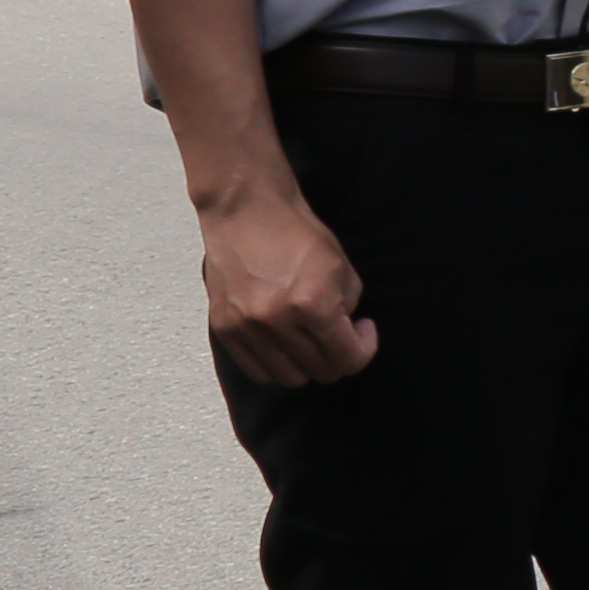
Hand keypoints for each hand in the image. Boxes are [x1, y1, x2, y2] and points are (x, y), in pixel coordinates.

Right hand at [199, 178, 376, 386]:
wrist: (245, 211)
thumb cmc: (298, 233)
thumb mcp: (342, 266)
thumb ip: (349, 307)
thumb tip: (347, 335)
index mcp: (313, 305)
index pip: (349, 359)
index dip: (364, 350)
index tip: (363, 331)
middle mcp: (277, 322)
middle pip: (321, 372)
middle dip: (338, 357)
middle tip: (338, 334)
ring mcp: (246, 328)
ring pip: (288, 378)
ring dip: (307, 365)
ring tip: (310, 340)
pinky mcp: (224, 328)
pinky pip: (256, 371)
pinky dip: (276, 365)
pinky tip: (284, 344)